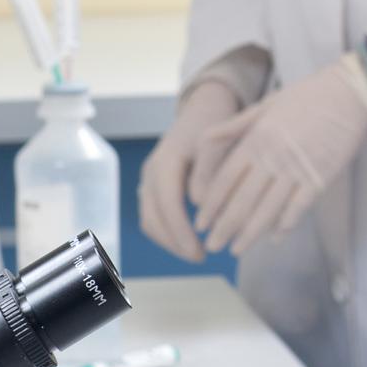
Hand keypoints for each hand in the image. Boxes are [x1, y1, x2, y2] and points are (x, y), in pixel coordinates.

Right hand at [137, 76, 246, 262]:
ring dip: (169, 241)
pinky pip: (153, 216)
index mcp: (166, 160)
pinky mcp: (153, 186)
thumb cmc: (216, 124)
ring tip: (197, 253)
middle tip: (201, 257)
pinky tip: (189, 240)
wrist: (204, 109)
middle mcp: (151, 171)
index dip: (181, 231)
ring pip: (150, 220)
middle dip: (174, 242)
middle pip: (153, 217)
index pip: (168, 203)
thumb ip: (210, 171)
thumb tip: (201, 206)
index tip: (200, 251)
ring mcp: (149, 179)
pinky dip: (167, 232)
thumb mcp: (218, 142)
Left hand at [189, 59, 366, 256]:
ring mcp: (298, 169)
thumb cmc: (307, 96)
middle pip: (243, 199)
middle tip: (212, 246)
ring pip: (268, 209)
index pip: (226, 179)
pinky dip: (285, 224)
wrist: (350, 93)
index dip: (212, 204)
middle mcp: (273, 156)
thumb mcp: (266, 104)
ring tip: (237, 249)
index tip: (201, 222)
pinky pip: (299, 207)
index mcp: (257, 138)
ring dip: (250, 233)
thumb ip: (235, 125)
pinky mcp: (321, 177)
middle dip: (224, 226)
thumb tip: (205, 138)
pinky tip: (274, 238)